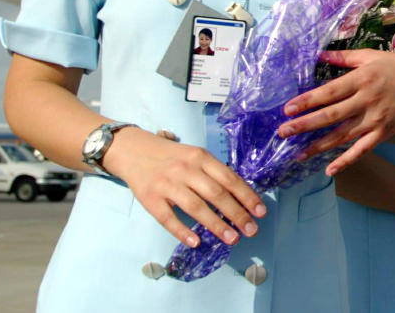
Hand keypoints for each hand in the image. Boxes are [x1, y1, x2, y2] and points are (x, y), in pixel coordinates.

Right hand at [104, 128, 265, 247]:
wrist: (133, 151)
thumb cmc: (171, 157)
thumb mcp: (195, 156)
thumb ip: (214, 172)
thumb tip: (240, 195)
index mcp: (201, 158)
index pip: (229, 179)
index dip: (247, 196)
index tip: (260, 212)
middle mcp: (186, 170)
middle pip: (216, 194)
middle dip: (237, 214)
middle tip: (251, 230)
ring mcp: (167, 184)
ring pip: (195, 207)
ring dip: (216, 225)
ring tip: (231, 239)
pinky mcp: (150, 198)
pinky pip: (168, 218)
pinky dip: (182, 231)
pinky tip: (196, 242)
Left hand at [279, 49, 394, 174]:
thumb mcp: (371, 56)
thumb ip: (344, 58)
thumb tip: (319, 55)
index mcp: (362, 79)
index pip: (329, 92)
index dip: (308, 101)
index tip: (287, 110)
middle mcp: (367, 100)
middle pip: (332, 115)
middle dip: (306, 124)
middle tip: (283, 132)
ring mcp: (376, 119)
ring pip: (343, 135)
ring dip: (319, 146)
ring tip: (298, 154)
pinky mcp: (384, 132)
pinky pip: (363, 149)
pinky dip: (346, 161)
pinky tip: (329, 170)